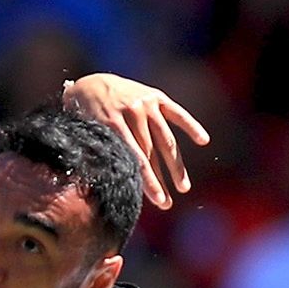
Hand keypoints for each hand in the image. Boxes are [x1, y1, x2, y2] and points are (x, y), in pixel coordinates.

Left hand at [62, 74, 209, 209]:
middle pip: (152, 153)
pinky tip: (203, 140)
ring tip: (183, 187)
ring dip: (176, 166)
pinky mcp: (156, 97)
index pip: (135, 159)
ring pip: (165, 139)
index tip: (158, 201)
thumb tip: (111, 187)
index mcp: (111, 123)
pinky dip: (191, 125)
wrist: (90, 83)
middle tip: (167, 203)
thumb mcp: (86, 135)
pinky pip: (176, 113)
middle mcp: (132, 112)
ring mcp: (146, 104)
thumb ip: (99, 155)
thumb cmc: (84, 118)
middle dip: (160, 180)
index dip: (148, 182)